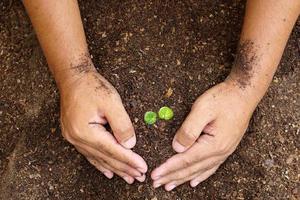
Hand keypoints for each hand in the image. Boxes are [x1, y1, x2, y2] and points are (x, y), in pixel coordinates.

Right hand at [59, 65, 146, 183]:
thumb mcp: (111, 102)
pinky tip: (108, 171)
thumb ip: (122, 125)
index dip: (129, 159)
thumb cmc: (91, 87)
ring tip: (128, 177)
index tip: (143, 167)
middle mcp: (77, 138)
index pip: (112, 150)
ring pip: (98, 158)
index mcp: (85, 131)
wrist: (72, 77)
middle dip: (124, 168)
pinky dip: (100, 164)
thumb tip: (130, 145)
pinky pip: (89, 154)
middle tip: (140, 176)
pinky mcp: (74, 135)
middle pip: (105, 158)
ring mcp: (73, 138)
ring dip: (115, 168)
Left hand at [151, 80, 257, 189]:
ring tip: (169, 186)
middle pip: (191, 169)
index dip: (169, 168)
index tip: (155, 175)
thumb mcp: (203, 109)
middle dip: (172, 176)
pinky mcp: (225, 148)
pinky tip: (194, 181)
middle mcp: (220, 152)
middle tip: (156, 183)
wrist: (244, 94)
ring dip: (183, 179)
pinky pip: (210, 167)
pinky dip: (200, 176)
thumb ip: (189, 129)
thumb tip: (177, 148)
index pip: (186, 160)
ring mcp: (224, 152)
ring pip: (199, 170)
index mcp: (214, 144)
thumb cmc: (224, 99)